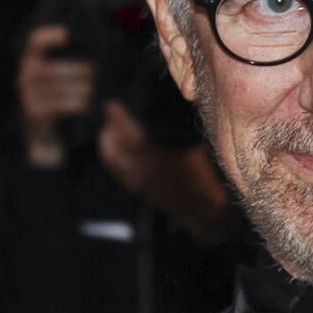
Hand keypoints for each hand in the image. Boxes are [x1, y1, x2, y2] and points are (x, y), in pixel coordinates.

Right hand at [18, 25, 94, 167]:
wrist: (47, 135)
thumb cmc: (62, 103)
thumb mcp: (66, 82)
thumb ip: (76, 67)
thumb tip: (101, 51)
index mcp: (32, 65)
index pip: (35, 43)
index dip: (48, 37)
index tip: (67, 35)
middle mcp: (25, 78)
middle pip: (51, 69)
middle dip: (75, 70)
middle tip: (93, 73)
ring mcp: (28, 96)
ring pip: (57, 88)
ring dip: (78, 88)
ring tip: (92, 92)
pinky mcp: (35, 113)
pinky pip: (57, 105)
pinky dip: (74, 104)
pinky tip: (86, 106)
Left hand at [98, 102, 228, 245]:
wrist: (201, 208)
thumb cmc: (204, 176)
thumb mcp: (197, 149)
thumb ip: (182, 131)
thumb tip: (173, 111)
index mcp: (155, 158)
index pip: (128, 134)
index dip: (118, 118)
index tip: (112, 104)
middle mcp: (140, 169)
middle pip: (114, 145)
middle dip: (110, 127)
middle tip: (111, 113)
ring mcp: (135, 180)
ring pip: (111, 157)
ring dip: (108, 140)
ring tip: (110, 127)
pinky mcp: (135, 187)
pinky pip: (116, 167)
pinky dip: (112, 154)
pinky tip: (118, 147)